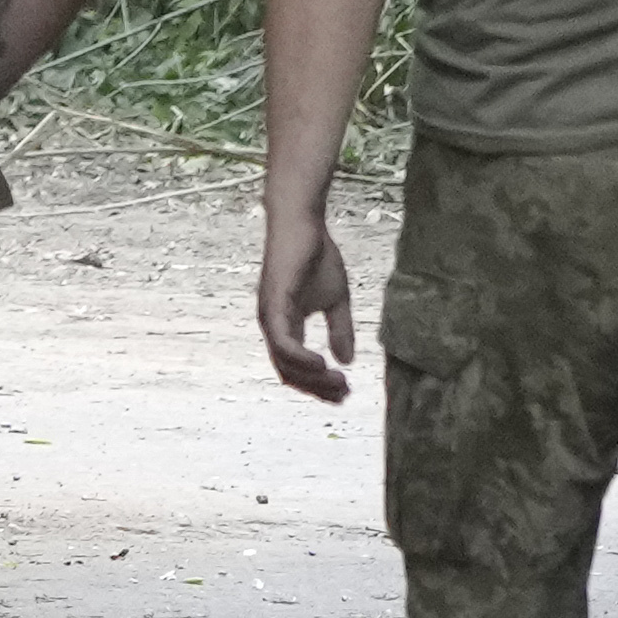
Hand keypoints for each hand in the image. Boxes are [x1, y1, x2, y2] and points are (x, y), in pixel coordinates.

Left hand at [260, 204, 358, 403]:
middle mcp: (273, 325)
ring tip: (338, 383)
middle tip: (344, 395)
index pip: (295, 367)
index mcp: (285, 326)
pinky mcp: (273, 303)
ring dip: (312, 379)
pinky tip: (323, 364)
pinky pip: (282, 342)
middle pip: (289, 372)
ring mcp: (270, 316)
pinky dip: (301, 358)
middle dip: (317, 389)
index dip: (318, 385)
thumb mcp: (337, 299)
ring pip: (284, 363)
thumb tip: (347, 361)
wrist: (304, 222)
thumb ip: (340, 329)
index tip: (345, 394)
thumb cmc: (317, 256)